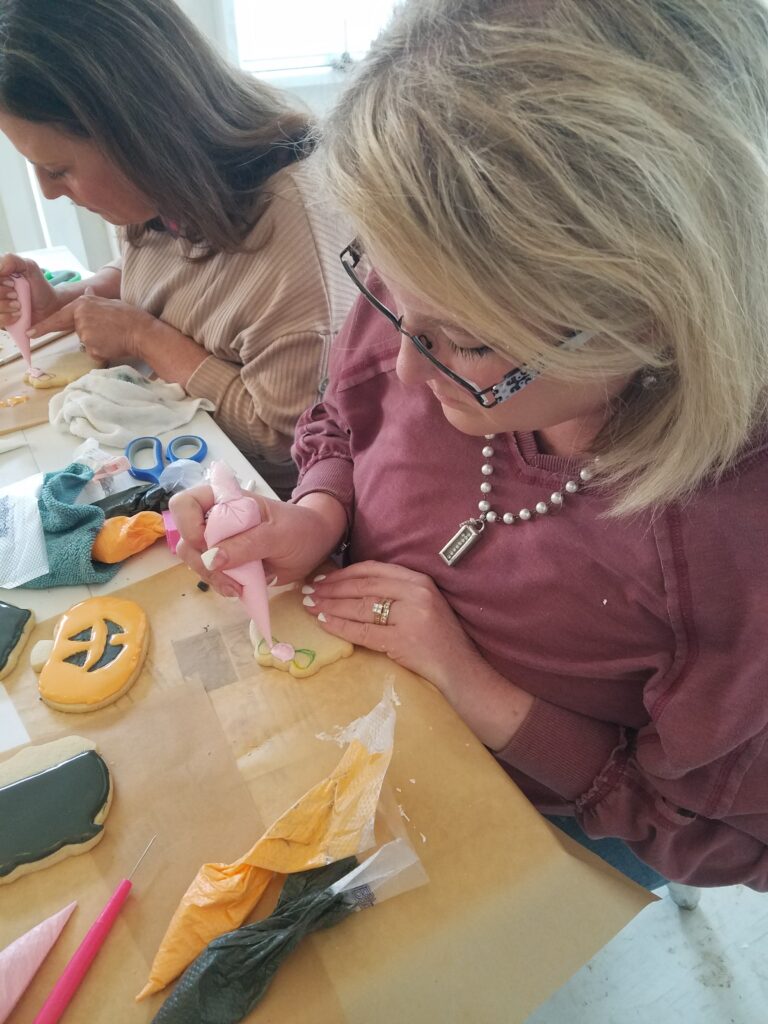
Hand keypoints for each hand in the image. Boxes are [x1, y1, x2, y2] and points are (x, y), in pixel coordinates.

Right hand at [0, 254, 59, 329]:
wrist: (50, 306)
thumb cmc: (38, 285)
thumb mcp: (28, 266)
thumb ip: (11, 260)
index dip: (0, 283)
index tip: (12, 283)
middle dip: (2, 293)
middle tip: (16, 295)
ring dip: (5, 305)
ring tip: (19, 305)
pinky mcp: (1, 320)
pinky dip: (7, 318)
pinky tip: (17, 315)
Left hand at [30, 290, 153, 361]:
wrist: (141, 331)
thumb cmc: (129, 316)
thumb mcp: (109, 302)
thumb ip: (94, 299)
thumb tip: (89, 289)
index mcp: (83, 304)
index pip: (58, 317)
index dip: (43, 326)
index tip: (29, 332)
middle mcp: (80, 318)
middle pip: (77, 330)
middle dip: (91, 332)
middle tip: (108, 330)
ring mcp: (85, 334)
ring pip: (87, 342)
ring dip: (98, 341)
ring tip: (114, 335)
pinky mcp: (92, 348)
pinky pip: (94, 352)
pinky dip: (103, 350)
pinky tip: (114, 344)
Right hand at [170, 485, 343, 595]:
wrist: (316, 544)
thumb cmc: (300, 528)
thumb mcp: (278, 534)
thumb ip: (246, 544)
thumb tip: (212, 558)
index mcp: (225, 500)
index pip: (185, 504)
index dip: (187, 525)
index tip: (207, 543)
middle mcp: (216, 520)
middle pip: (185, 539)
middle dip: (201, 561)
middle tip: (228, 576)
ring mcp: (219, 543)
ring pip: (195, 561)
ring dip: (211, 577)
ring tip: (237, 587)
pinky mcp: (227, 563)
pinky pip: (210, 575)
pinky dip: (220, 584)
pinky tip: (239, 589)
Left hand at [301, 560, 482, 695]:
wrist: (460, 669)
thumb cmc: (438, 639)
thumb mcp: (422, 605)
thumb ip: (396, 592)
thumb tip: (351, 586)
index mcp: (418, 580)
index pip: (373, 570)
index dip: (344, 572)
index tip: (324, 577)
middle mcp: (415, 593)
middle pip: (363, 587)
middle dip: (331, 588)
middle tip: (309, 591)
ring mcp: (410, 617)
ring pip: (360, 607)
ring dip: (330, 606)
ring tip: (310, 606)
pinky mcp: (402, 640)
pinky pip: (363, 631)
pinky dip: (339, 626)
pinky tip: (323, 623)